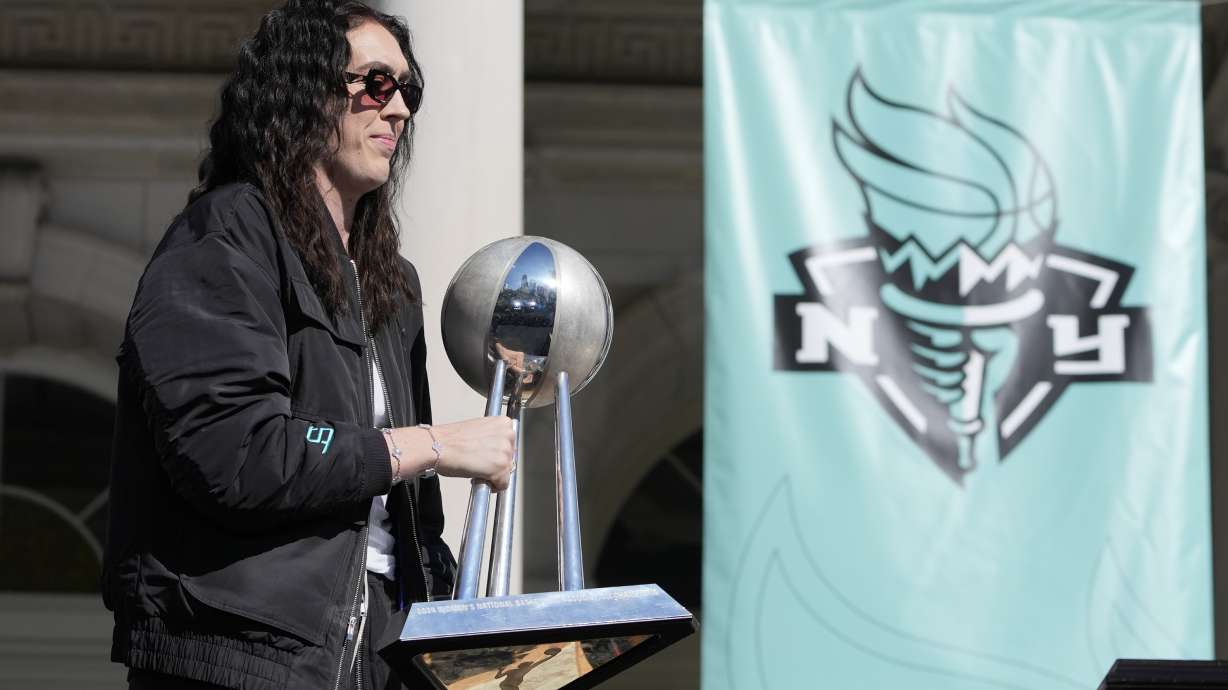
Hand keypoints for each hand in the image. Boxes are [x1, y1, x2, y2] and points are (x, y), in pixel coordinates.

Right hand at [390, 417, 514, 489]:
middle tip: (480, 465)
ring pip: (506, 472)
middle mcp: (508, 435)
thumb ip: (492, 437)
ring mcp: (505, 452)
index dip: (498, 453)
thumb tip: (497, 451)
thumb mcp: (478, 430)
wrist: (438, 447)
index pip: (510, 444)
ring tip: (477, 470)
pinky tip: (478, 478)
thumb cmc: (451, 440)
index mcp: (503, 423)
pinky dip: (492, 486)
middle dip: (497, 464)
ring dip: (493, 475)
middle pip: (510, 458)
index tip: (489, 456)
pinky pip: (502, 484)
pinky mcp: (499, 468)